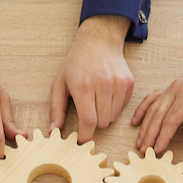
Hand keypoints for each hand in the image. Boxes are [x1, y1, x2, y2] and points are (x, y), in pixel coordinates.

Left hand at [50, 15, 133, 142]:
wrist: (99, 41)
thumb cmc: (76, 64)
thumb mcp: (59, 83)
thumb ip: (56, 109)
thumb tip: (53, 132)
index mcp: (83, 85)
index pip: (88, 121)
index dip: (85, 135)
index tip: (81, 140)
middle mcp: (103, 84)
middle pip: (102, 122)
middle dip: (94, 123)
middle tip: (87, 112)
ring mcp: (118, 83)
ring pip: (113, 117)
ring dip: (104, 115)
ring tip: (96, 101)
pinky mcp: (129, 83)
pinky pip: (122, 108)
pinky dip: (114, 107)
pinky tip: (106, 94)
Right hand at [132, 39, 182, 153]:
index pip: (171, 119)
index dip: (163, 136)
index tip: (158, 150)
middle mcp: (176, 88)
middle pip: (158, 115)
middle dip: (149, 134)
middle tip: (144, 150)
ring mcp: (172, 86)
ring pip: (153, 108)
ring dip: (144, 125)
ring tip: (139, 141)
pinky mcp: (171, 87)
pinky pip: (152, 98)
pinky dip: (142, 109)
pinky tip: (136, 121)